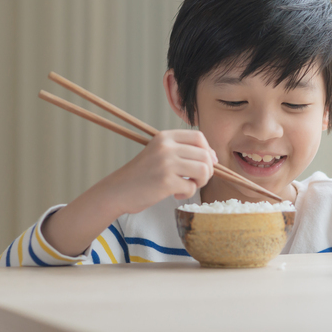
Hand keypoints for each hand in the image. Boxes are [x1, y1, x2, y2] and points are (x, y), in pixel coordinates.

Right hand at [102, 130, 217, 214]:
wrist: (118, 190)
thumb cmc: (142, 174)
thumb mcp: (159, 153)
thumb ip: (182, 151)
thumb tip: (213, 157)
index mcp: (165, 137)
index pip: (199, 136)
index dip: (208, 151)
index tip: (206, 163)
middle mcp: (166, 147)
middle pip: (205, 155)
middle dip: (207, 171)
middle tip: (195, 180)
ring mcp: (166, 164)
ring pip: (204, 170)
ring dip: (201, 182)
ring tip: (189, 186)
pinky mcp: (166, 182)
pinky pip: (192, 188)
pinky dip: (187, 194)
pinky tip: (175, 194)